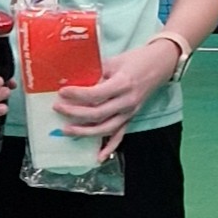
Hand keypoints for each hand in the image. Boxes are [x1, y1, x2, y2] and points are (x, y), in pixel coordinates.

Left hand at [53, 40, 178, 159]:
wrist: (160, 65)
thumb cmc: (135, 60)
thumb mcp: (113, 62)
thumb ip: (95, 74)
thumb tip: (72, 82)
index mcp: (122, 84)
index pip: (96, 94)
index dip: (77, 95)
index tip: (62, 92)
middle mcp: (127, 101)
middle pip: (98, 114)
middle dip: (75, 114)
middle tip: (57, 108)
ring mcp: (130, 112)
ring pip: (106, 128)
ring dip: (85, 132)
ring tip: (67, 130)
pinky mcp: (131, 118)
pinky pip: (120, 135)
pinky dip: (109, 147)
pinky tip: (98, 157)